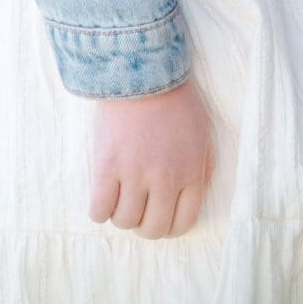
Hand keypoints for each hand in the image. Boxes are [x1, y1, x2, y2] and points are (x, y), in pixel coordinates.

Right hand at [89, 79, 213, 239]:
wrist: (144, 74)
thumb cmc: (176, 103)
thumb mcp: (203, 136)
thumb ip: (201, 170)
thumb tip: (191, 200)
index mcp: (191, 172)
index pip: (183, 222)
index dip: (170, 226)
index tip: (160, 218)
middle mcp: (165, 179)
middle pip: (153, 229)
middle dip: (145, 226)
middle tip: (139, 210)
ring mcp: (135, 174)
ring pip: (124, 222)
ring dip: (121, 215)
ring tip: (121, 197)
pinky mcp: (107, 167)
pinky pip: (99, 210)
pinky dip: (99, 210)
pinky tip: (103, 196)